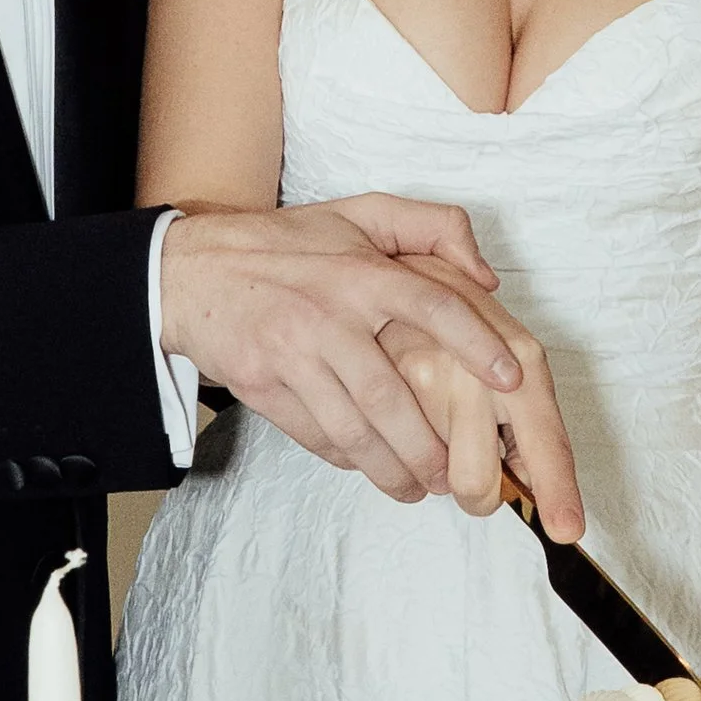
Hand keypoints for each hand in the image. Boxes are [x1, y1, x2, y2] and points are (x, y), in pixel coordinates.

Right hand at [158, 199, 534, 507]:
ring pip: (352, 429)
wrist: (189, 272)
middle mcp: (328, 315)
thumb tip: (486, 277)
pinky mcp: (262, 386)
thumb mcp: (358, 212)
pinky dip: (347, 459)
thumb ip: (431, 226)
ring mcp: (292, 355)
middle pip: (390, 397)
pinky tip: (368, 466)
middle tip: (454, 475)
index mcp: (359, 271)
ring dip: (391, 468)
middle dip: (428, 446)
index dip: (476, 343)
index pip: (432, 306)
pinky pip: (315, 435)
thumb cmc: (285, 244)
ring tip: (418, 487)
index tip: (511, 378)